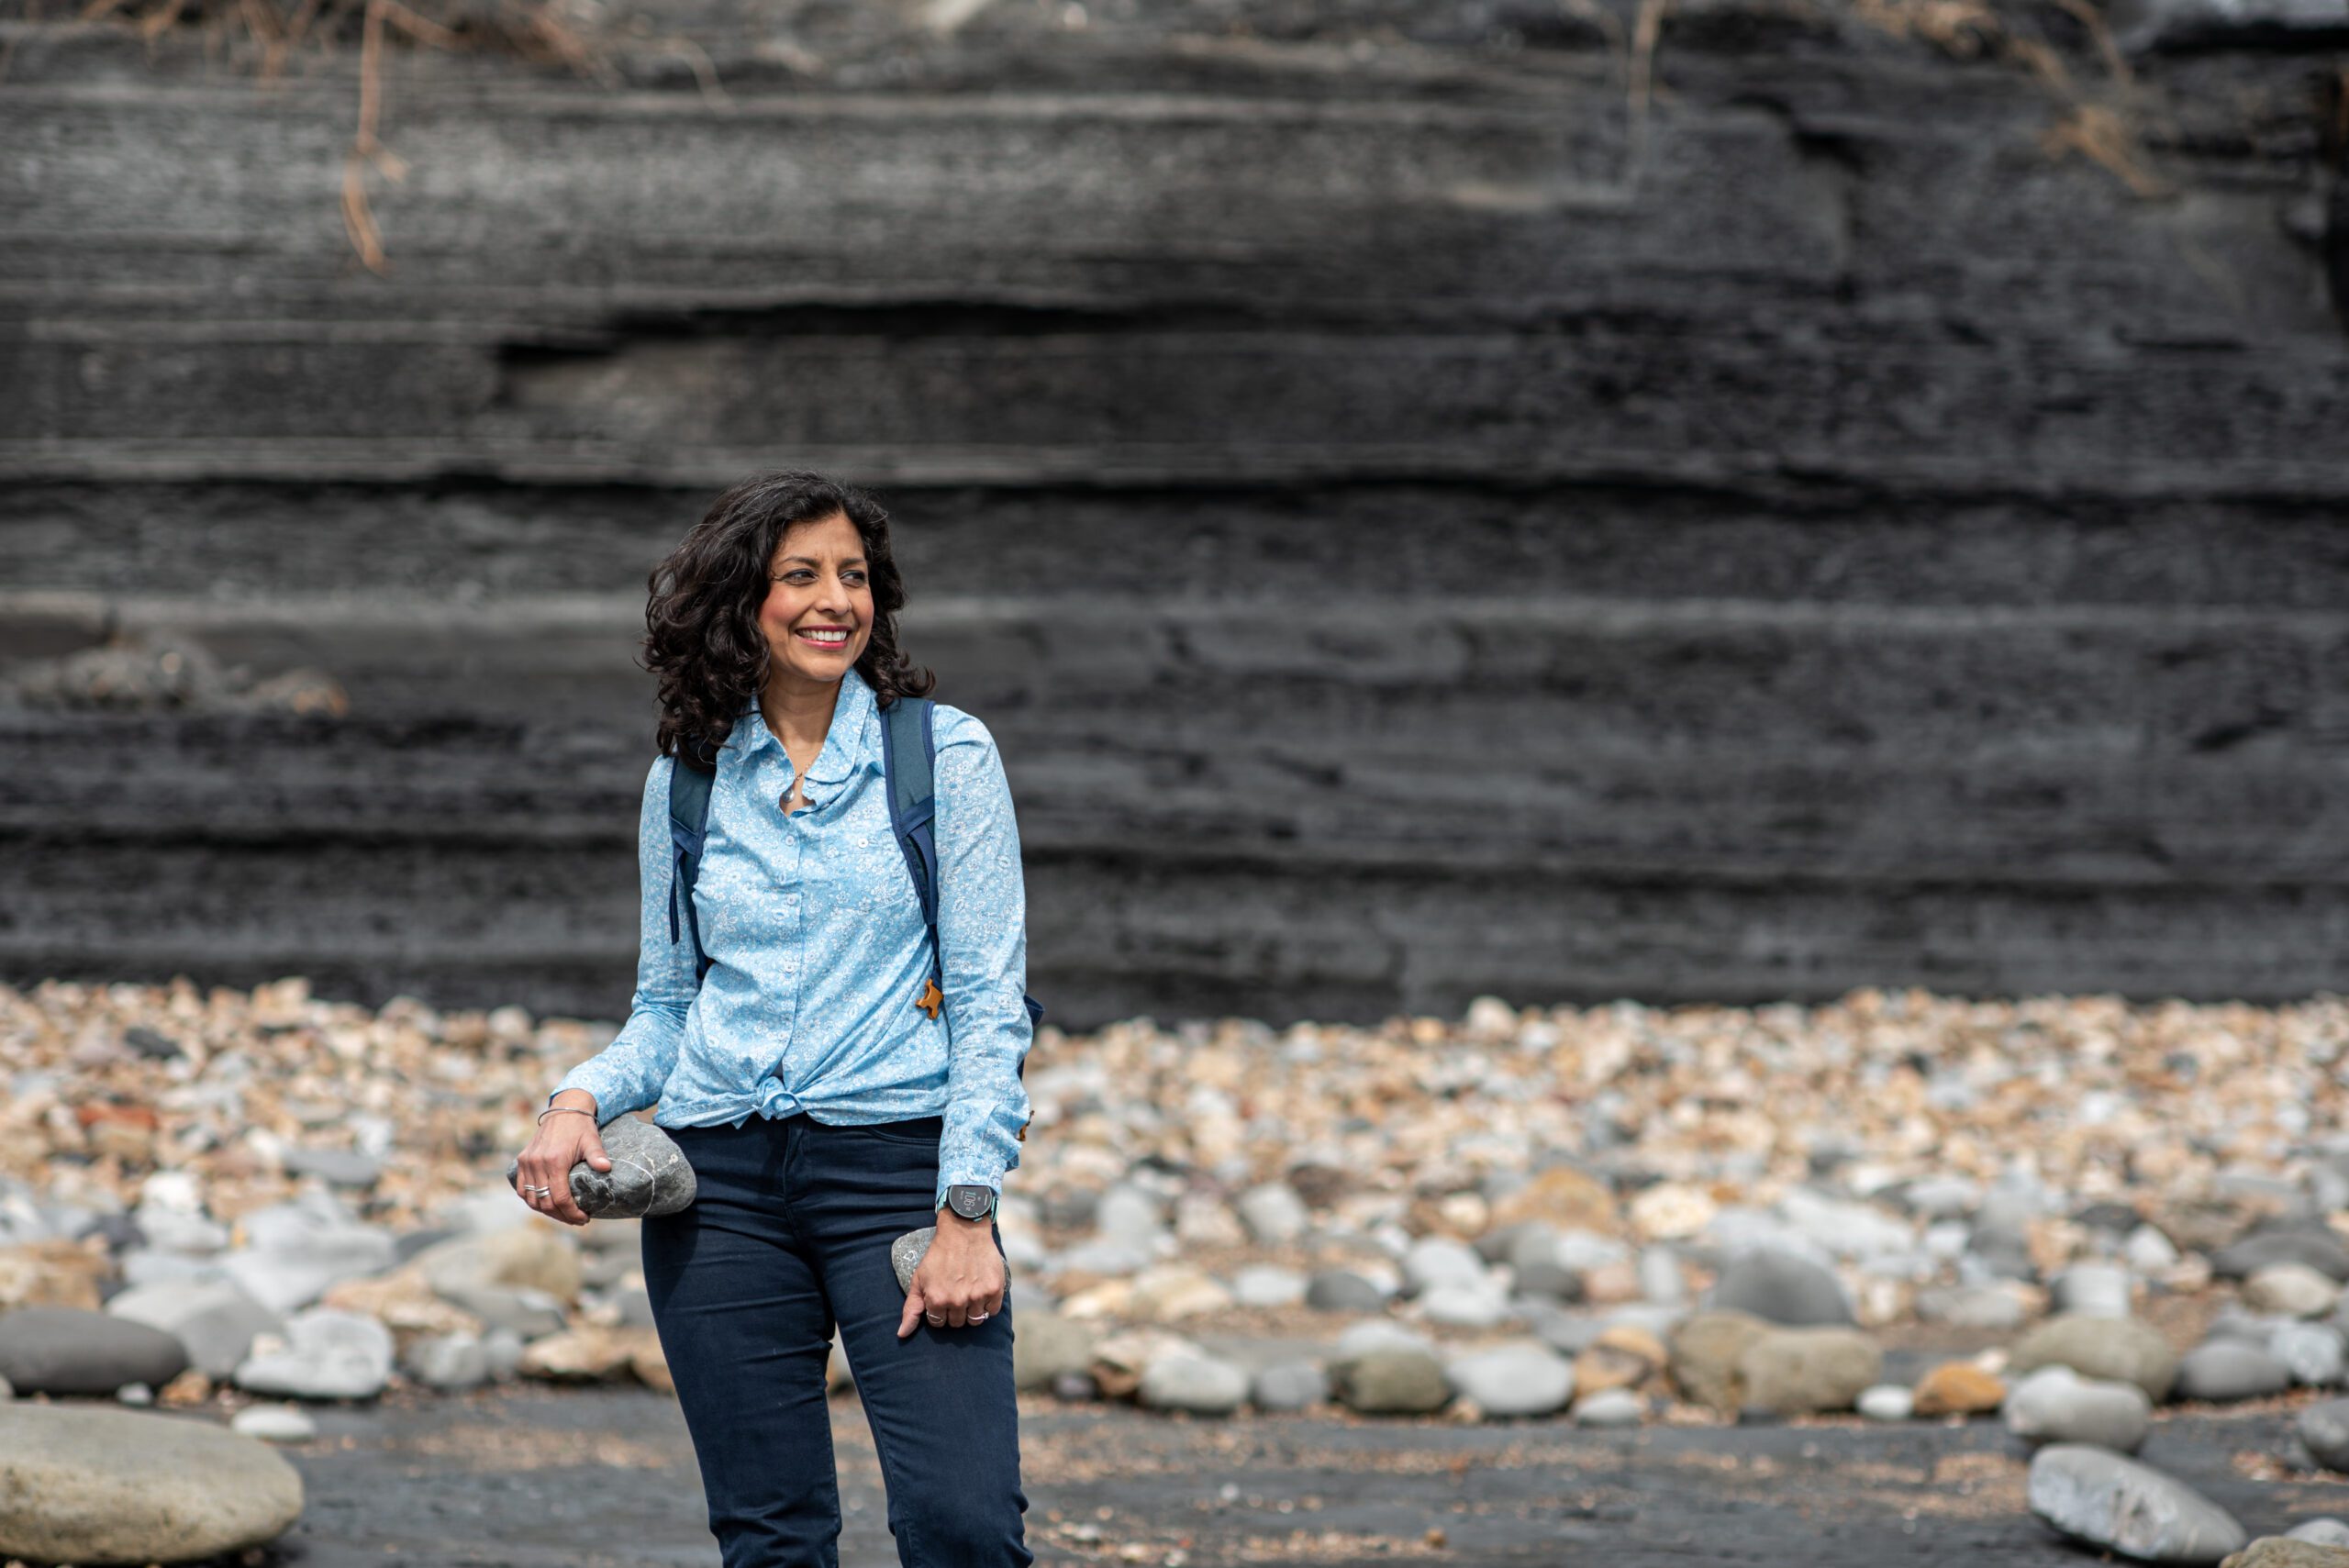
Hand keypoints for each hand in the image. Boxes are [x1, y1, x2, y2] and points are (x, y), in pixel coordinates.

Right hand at [516, 1091, 609, 1226]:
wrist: (564, 1109)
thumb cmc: (580, 1127)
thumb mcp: (591, 1140)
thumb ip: (597, 1155)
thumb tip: (606, 1168)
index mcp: (555, 1161)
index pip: (560, 1198)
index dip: (571, 1213)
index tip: (584, 1218)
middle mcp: (537, 1163)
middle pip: (545, 1202)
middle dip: (562, 1215)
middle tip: (577, 1219)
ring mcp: (527, 1162)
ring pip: (531, 1199)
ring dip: (546, 1211)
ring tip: (563, 1214)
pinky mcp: (522, 1160)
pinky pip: (521, 1188)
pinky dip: (532, 1199)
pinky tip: (545, 1204)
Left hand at [897, 1213, 1003, 1336]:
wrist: (964, 1231)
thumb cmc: (939, 1254)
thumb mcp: (919, 1279)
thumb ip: (911, 1308)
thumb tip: (901, 1335)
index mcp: (936, 1300)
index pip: (938, 1323)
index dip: (939, 1311)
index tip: (943, 1298)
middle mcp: (957, 1301)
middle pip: (957, 1323)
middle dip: (955, 1311)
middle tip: (956, 1293)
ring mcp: (977, 1296)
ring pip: (975, 1320)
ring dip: (972, 1310)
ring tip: (969, 1292)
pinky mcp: (994, 1289)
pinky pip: (993, 1310)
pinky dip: (988, 1304)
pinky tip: (982, 1290)